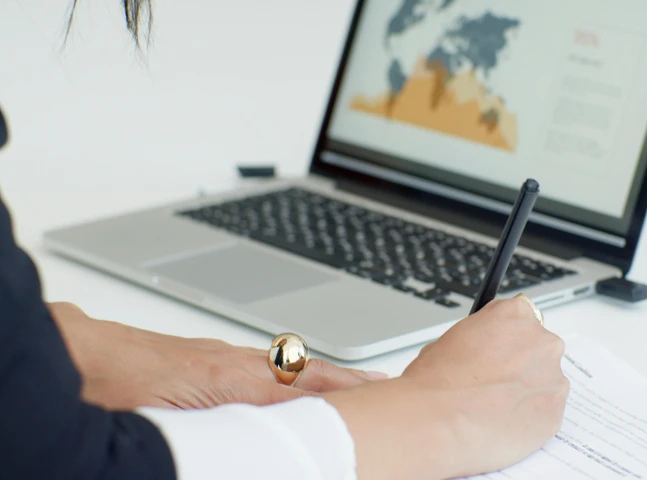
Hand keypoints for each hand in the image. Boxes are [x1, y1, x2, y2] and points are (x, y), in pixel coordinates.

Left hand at [49, 302, 385, 410]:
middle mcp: (235, 362)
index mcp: (236, 378)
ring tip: (345, 385)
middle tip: (378, 386)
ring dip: (318, 375)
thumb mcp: (180, 415)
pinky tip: (286, 381)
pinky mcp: (204, 359)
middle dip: (344, 379)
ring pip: (283, 366)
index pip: (307, 383)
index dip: (345, 388)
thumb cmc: (119, 384)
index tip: (379, 391)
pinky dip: (287, 373)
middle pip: (304, 370)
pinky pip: (260, 364)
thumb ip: (228, 417)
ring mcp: (220, 357)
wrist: (78, 354)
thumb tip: (259, 422)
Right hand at [322, 296, 568, 479]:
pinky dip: (532, 416)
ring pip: (544, 379)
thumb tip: (474, 346)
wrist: (436, 420)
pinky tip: (504, 424)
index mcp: (512, 313)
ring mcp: (550, 374)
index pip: (523, 318)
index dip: (506, 342)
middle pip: (539, 347)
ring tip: (492, 409)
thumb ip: (475, 337)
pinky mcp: (554, 409)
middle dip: (519, 364)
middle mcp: (539, 337)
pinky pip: (549, 408)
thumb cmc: (430, 383)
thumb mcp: (446, 343)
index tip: (498, 357)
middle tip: (489, 386)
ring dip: (527, 390)